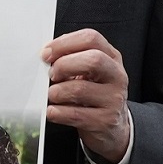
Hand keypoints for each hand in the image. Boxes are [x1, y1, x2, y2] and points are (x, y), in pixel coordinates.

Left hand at [43, 29, 130, 163]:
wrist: (111, 125)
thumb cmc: (93, 94)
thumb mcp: (88, 72)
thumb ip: (71, 59)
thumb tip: (46, 54)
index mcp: (111, 57)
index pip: (91, 38)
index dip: (64, 43)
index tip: (46, 54)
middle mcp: (116, 76)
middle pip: (93, 60)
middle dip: (64, 65)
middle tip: (51, 75)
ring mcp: (113, 99)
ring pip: (80, 89)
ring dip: (57, 91)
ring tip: (52, 95)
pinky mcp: (105, 120)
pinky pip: (74, 114)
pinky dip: (57, 112)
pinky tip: (52, 110)